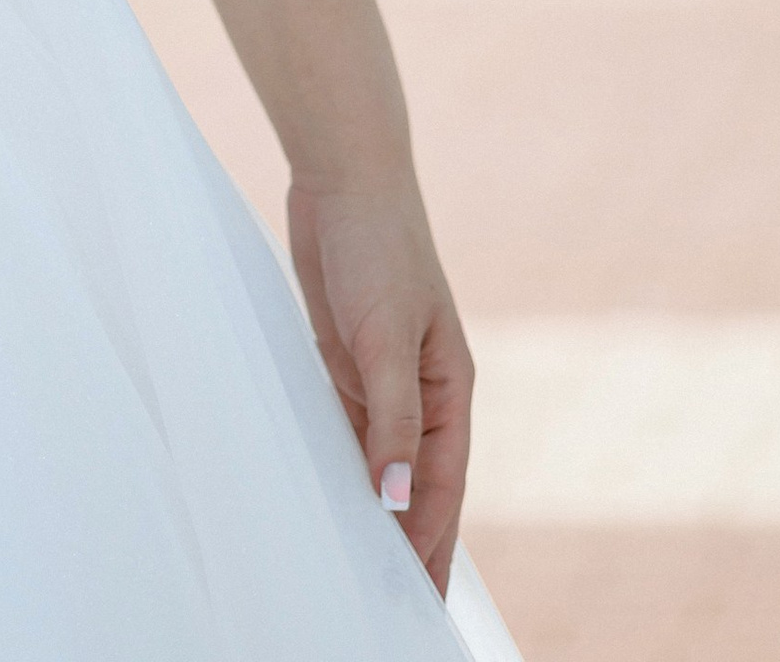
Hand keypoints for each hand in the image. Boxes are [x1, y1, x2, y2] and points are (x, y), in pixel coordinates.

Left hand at [286, 174, 472, 592]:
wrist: (343, 175)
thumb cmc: (377, 246)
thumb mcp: (385, 336)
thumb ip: (392, 420)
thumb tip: (395, 500)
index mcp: (450, 388)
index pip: (442, 485)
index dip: (432, 541)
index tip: (421, 597)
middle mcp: (422, 390)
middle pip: (418, 482)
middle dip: (412, 541)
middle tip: (399, 605)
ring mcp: (384, 374)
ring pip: (381, 458)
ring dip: (375, 506)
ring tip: (363, 568)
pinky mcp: (347, 355)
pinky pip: (348, 425)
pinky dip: (343, 462)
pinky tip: (329, 495)